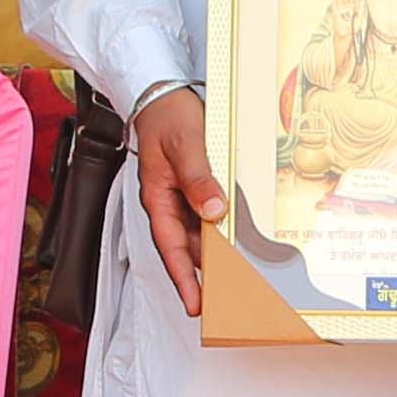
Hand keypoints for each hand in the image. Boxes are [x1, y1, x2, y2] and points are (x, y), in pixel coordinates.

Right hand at [130, 85, 224, 303]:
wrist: (161, 92)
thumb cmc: (166, 115)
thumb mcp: (184, 144)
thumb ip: (198, 179)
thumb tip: (214, 212)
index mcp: (158, 198)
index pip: (170, 247)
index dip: (183, 278)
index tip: (195, 304)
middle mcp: (168, 202)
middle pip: (185, 247)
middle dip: (204, 275)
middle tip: (227, 299)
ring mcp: (182, 196)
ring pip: (198, 234)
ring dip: (216, 253)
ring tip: (239, 276)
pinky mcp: (195, 187)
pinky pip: (208, 215)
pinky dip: (221, 229)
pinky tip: (239, 238)